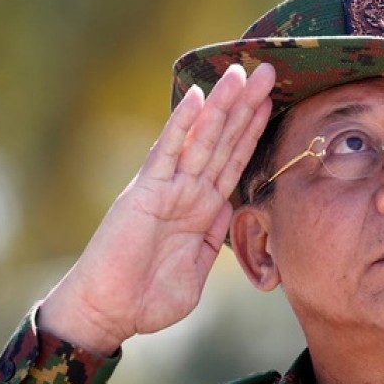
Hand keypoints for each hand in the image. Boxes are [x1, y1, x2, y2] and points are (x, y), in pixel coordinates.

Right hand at [39, 63, 275, 354]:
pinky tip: (197, 96)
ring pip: (201, 139)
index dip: (253, 132)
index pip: (233, 161)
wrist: (109, 313)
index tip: (274, 101)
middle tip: (269, 70)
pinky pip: (167, 153)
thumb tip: (229, 212)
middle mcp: (186, 191)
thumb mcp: (195, 269)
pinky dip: (182, 124)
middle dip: (246, 107)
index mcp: (201, 210)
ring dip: (223, 106)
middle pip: (222, 141)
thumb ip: (212, 239)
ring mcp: (166, 188)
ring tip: (243, 74)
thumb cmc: (147, 298)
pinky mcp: (145, 193)